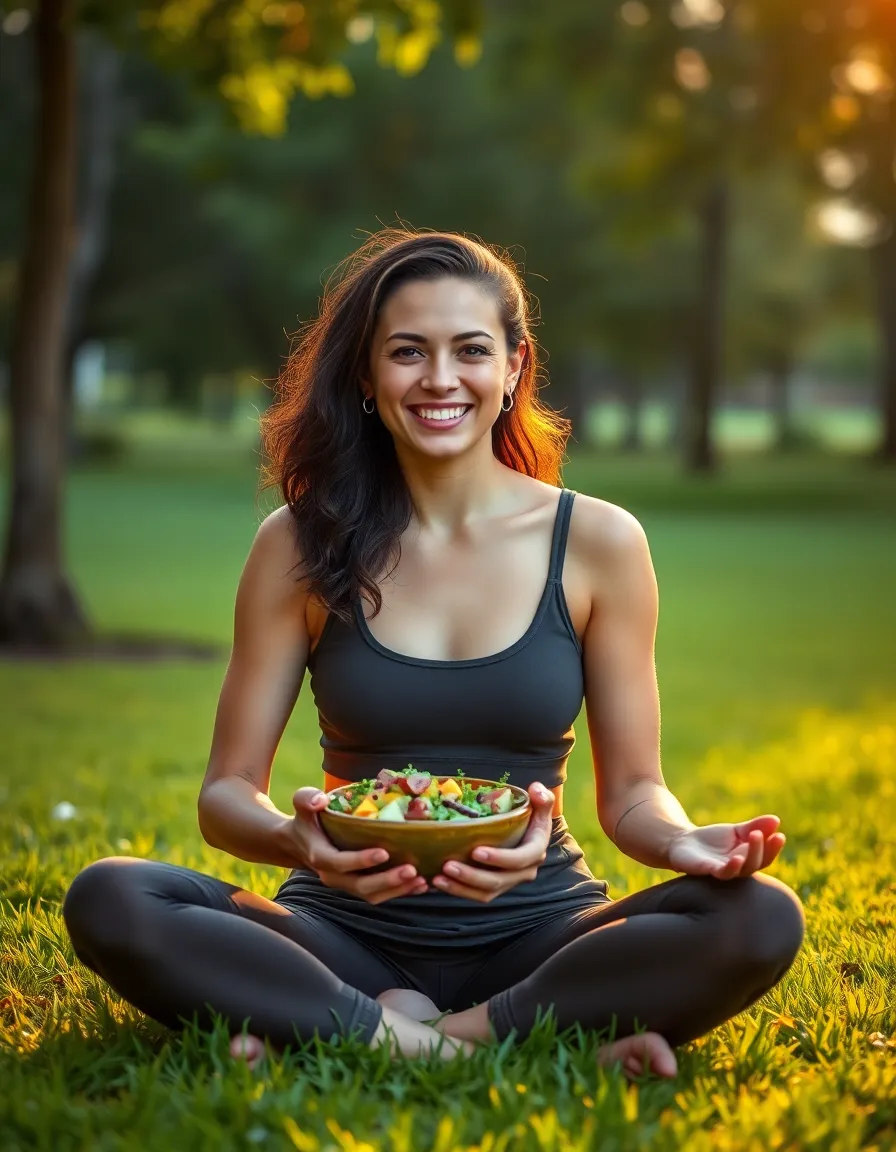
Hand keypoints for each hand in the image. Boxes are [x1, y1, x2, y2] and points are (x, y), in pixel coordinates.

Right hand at [289, 787, 426, 903]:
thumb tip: (320, 799)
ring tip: (421, 880)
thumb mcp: (302, 804)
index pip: (341, 863)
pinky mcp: (358, 886)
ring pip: (372, 895)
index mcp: (321, 856)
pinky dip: (401, 892)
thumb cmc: (307, 820)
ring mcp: (347, 884)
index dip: (362, 860)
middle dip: (387, 880)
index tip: (384, 852)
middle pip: (361, 886)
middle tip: (412, 869)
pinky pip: (380, 895)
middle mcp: (333, 876)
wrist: (300, 843)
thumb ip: (306, 799)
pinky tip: (421, 885)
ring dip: (398, 890)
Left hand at [429, 782, 555, 902]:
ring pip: (485, 893)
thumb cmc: (531, 817)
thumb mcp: (540, 806)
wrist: (529, 835)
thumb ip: (543, 798)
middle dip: (471, 876)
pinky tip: (439, 882)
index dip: (499, 858)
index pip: (519, 859)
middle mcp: (524, 872)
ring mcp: (508, 882)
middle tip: (448, 865)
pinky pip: (476, 895)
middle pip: (498, 880)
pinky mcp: (495, 888)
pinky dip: (458, 891)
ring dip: (461, 888)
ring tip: (438, 878)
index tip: (476, 851)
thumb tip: (536, 789)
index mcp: (535, 852)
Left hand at [667, 814, 785, 878]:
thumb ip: (755, 827)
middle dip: (761, 848)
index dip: (773, 848)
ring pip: (742, 869)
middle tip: (760, 833)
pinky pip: (722, 872)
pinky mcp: (708, 870)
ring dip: (749, 856)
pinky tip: (736, 858)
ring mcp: (724, 871)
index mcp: (748, 858)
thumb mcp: (736, 831)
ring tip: (754, 839)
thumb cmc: (714, 840)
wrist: (684, 843)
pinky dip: (730, 867)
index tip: (780, 835)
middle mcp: (739, 868)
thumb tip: (777, 820)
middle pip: (756, 863)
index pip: (766, 856)